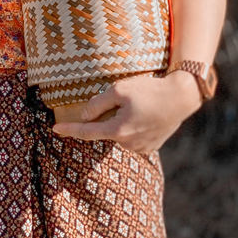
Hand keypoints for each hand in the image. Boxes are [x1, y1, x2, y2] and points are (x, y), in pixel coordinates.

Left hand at [49, 71, 201, 154]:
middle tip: (127, 99)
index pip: (86, 132)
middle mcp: (128, 144)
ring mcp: (142, 148)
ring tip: (140, 104)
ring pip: (120, 133)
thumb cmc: (149, 90)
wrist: (182, 96)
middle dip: (108, 116)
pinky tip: (145, 113)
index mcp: (118, 131)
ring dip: (121, 121)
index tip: (55, 129)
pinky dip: (133, 126)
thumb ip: (98, 103)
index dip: (69, 130)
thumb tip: (85, 115)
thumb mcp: (119, 90)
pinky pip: (133, 136)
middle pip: (106, 129)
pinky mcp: (152, 146)